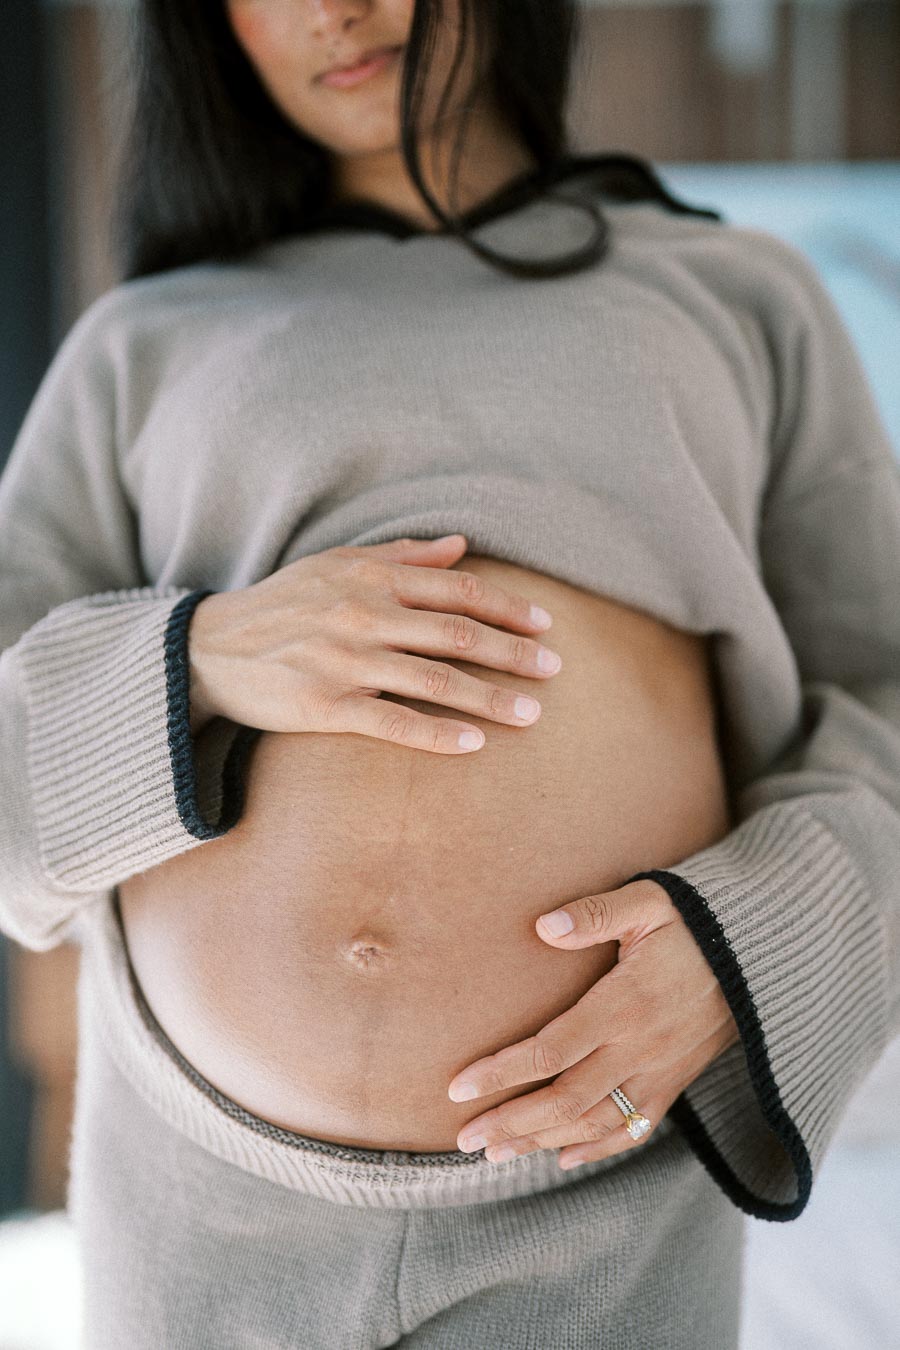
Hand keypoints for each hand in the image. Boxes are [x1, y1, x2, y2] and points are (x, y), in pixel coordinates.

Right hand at [186, 533, 562, 752]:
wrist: (209, 646)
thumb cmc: (282, 602)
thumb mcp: (336, 562)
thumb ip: (402, 554)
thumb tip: (462, 544)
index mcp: (372, 576)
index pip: (458, 590)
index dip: (508, 607)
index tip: (546, 625)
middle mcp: (364, 614)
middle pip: (458, 634)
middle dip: (514, 654)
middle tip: (555, 671)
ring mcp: (345, 661)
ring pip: (435, 680)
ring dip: (490, 698)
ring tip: (533, 715)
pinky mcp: (325, 706)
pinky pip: (393, 722)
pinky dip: (437, 733)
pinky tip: (474, 744)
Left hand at [446, 879, 739, 1169]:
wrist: (762, 953)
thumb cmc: (696, 919)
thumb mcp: (648, 901)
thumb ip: (595, 912)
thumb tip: (543, 926)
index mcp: (623, 1004)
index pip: (549, 1050)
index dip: (501, 1074)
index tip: (457, 1089)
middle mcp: (639, 1048)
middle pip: (564, 1099)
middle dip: (510, 1122)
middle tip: (464, 1140)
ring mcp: (660, 1071)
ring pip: (594, 1121)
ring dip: (542, 1141)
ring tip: (495, 1154)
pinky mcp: (676, 1080)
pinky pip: (636, 1128)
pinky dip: (598, 1149)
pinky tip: (564, 1157)